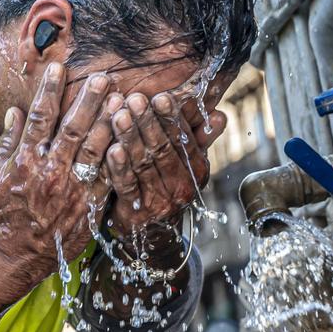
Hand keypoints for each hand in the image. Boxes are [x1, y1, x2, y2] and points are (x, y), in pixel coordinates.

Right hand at [0, 63, 116, 289]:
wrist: (13, 255)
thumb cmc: (2, 214)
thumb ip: (7, 142)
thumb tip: (16, 111)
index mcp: (25, 160)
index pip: (39, 117)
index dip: (50, 90)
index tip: (59, 68)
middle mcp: (50, 171)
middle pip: (73, 128)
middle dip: (90, 100)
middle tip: (105, 77)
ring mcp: (71, 189)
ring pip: (96, 149)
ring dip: (111, 122)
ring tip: (124, 100)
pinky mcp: (88, 206)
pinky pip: (109, 178)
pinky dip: (121, 158)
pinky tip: (132, 139)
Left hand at [105, 92, 222, 236]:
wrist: (153, 234)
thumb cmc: (166, 187)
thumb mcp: (186, 165)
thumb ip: (199, 139)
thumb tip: (221, 115)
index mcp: (195, 169)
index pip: (183, 138)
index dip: (172, 117)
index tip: (161, 97)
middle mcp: (181, 185)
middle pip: (162, 148)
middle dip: (147, 122)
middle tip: (134, 99)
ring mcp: (160, 200)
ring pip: (144, 163)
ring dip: (130, 137)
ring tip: (118, 115)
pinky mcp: (137, 212)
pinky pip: (127, 185)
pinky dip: (119, 167)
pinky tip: (112, 149)